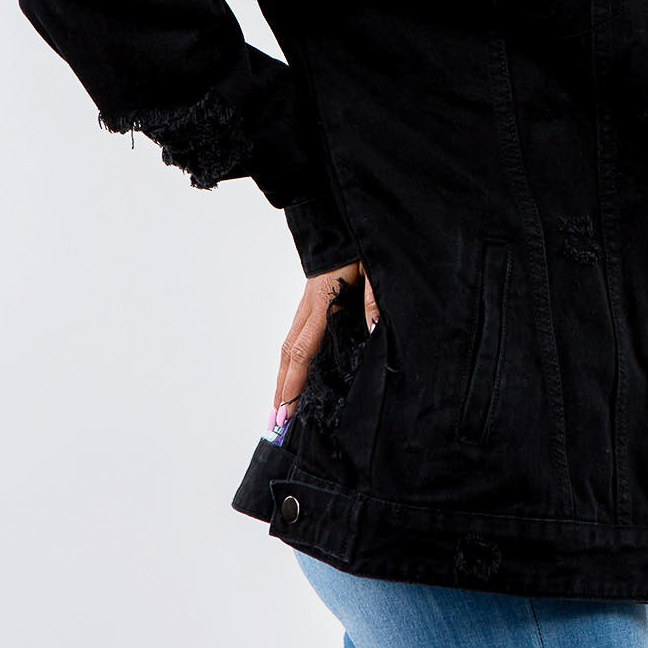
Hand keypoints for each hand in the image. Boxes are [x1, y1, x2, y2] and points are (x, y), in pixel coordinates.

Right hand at [273, 259, 379, 424]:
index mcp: (322, 303)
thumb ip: (372, 299)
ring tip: (278, 407)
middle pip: (288, 355)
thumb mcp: (372, 270)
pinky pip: (295, 337)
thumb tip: (371, 330)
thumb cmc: (358, 246)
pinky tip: (292, 374)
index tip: (286, 410)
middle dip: (281, 390)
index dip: (294, 383)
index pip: (303, 351)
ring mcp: (306, 305)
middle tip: (275, 423)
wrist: (340, 224)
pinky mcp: (311, 303)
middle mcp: (308, 308)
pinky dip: (290, 361)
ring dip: (282, 377)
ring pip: (288, 347)